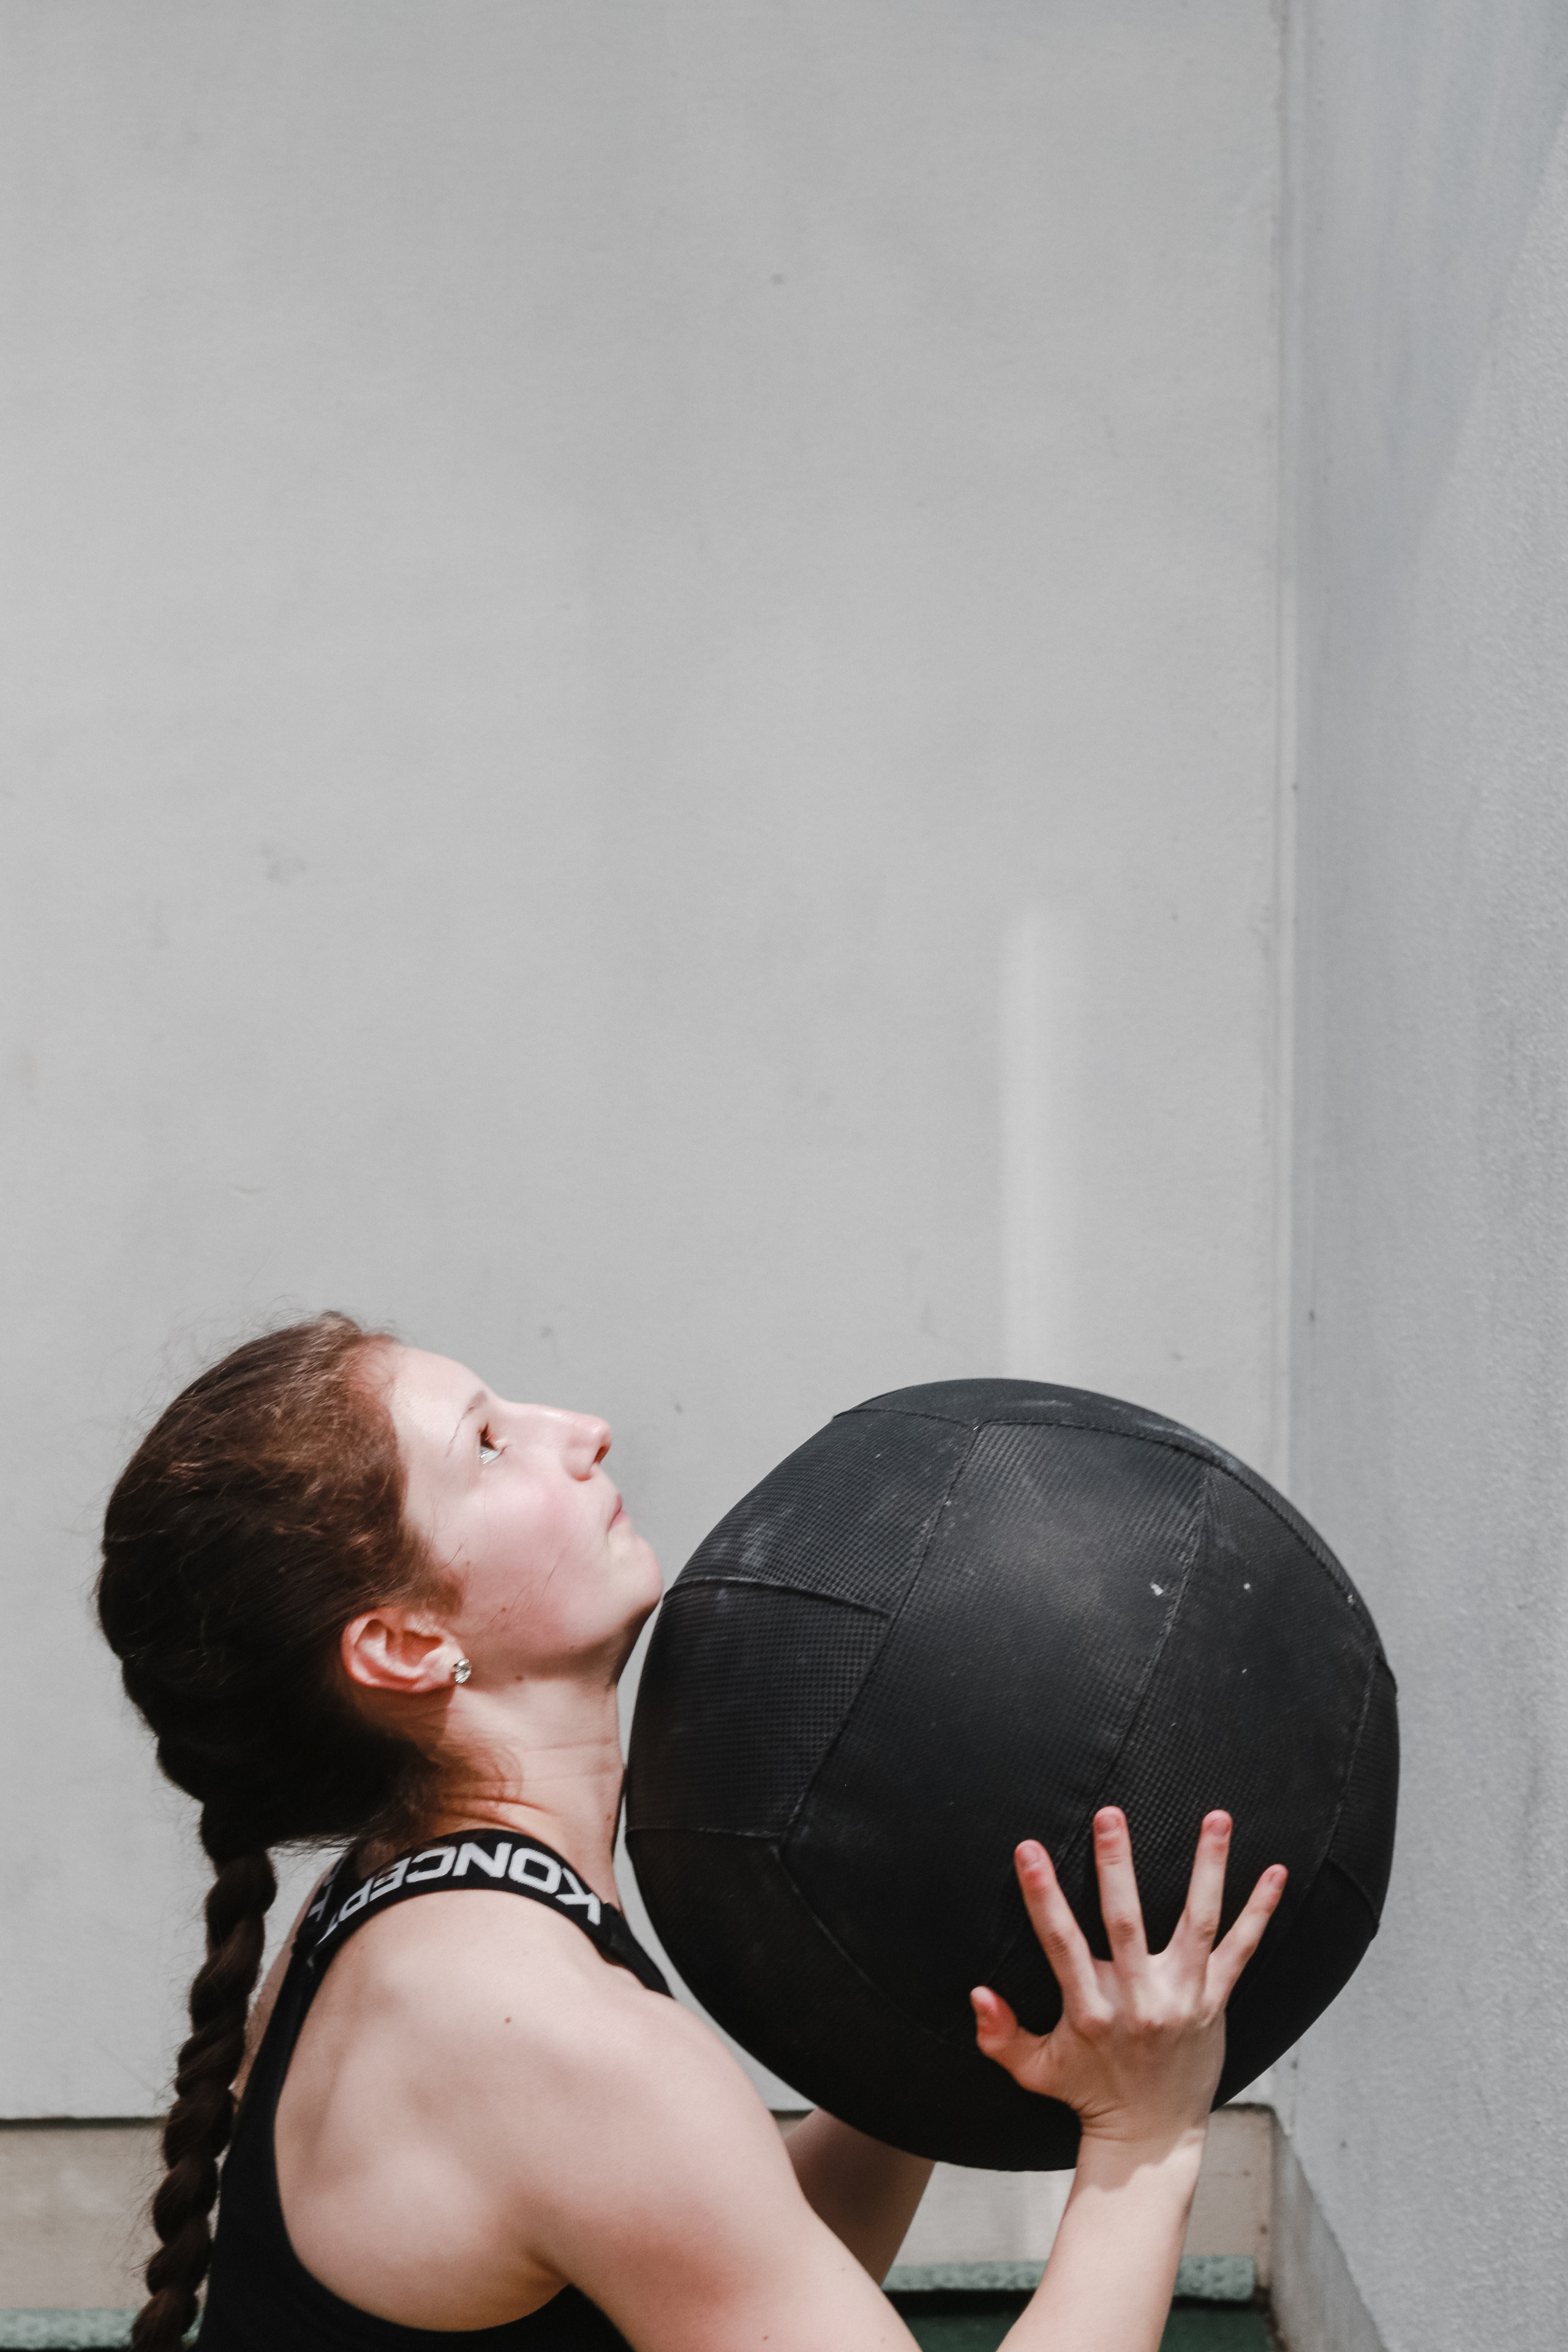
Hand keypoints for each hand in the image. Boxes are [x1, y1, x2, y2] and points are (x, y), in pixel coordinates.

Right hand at [971, 1808, 1284, 2152]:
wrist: (1151, 2136)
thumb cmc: (1089, 2094)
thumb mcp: (1034, 2070)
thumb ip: (1000, 2034)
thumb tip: (977, 1994)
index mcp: (1090, 2011)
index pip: (1061, 1943)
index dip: (1043, 1895)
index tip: (1028, 1850)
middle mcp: (1138, 2001)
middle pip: (1126, 1924)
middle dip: (1116, 1866)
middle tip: (1110, 1815)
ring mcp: (1182, 1999)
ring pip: (1197, 1924)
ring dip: (1207, 1868)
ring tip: (1216, 1818)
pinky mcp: (1214, 2003)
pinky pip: (1241, 1951)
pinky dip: (1259, 1912)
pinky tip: (1275, 1873)